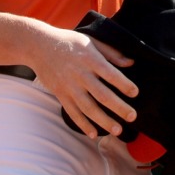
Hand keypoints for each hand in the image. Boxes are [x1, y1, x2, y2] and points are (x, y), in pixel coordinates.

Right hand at [24, 24, 138, 139]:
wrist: (38, 45)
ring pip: (88, 107)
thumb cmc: (69, 42)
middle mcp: (80, 73)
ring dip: (103, 120)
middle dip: (118, 107)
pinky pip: (72, 112)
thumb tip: (130, 63)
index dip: (123, 84)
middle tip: (132, 117)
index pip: (110, 73)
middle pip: (102, 94)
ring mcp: (69, 85)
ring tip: (117, 130)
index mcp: (89, 58)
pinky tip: (93, 133)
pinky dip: (82, 124)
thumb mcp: (90, 40)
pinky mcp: (60, 93)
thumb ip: (110, 52)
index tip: (135, 92)